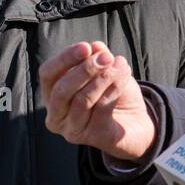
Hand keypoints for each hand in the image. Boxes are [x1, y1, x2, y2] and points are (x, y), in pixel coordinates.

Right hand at [39, 41, 156, 160]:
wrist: (136, 122)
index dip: (64, 59)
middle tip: (106, 57)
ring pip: (83, 100)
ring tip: (120, 64)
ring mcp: (73, 130)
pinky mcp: (94, 137)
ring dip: (104, 78)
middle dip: (85, 69)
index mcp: (52, 96)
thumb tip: (95, 47)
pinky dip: (114, 88)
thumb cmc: (112, 92)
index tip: (85, 47)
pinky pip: (102, 109)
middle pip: (62, 90)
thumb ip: (96, 57)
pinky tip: (125, 75)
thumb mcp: (104, 69)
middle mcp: (56, 116)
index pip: (47, 75)